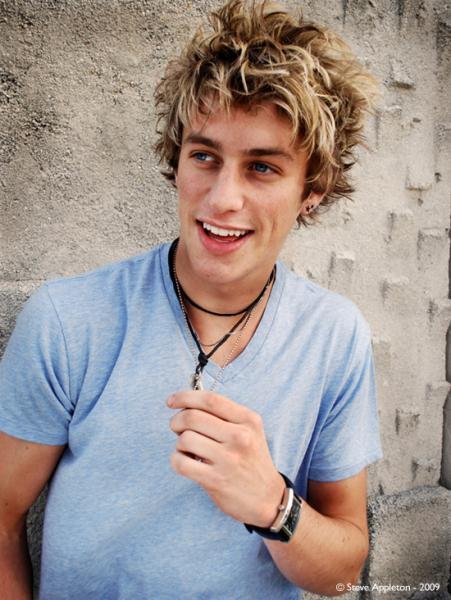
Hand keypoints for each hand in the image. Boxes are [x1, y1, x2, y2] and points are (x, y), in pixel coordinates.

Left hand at [167, 390, 284, 526]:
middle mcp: (240, 436)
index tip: (172, 401)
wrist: (268, 498)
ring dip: (179, 443)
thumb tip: (186, 404)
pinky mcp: (216, 480)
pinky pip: (181, 463)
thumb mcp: (249, 430)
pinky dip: (177, 460)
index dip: (185, 397)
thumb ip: (223, 415)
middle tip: (177, 428)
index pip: (210, 400)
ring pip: (185, 439)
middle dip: (177, 421)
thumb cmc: (251, 459)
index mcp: (248, 420)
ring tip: (189, 450)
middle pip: (192, 417)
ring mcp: (228, 459)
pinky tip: (186, 462)